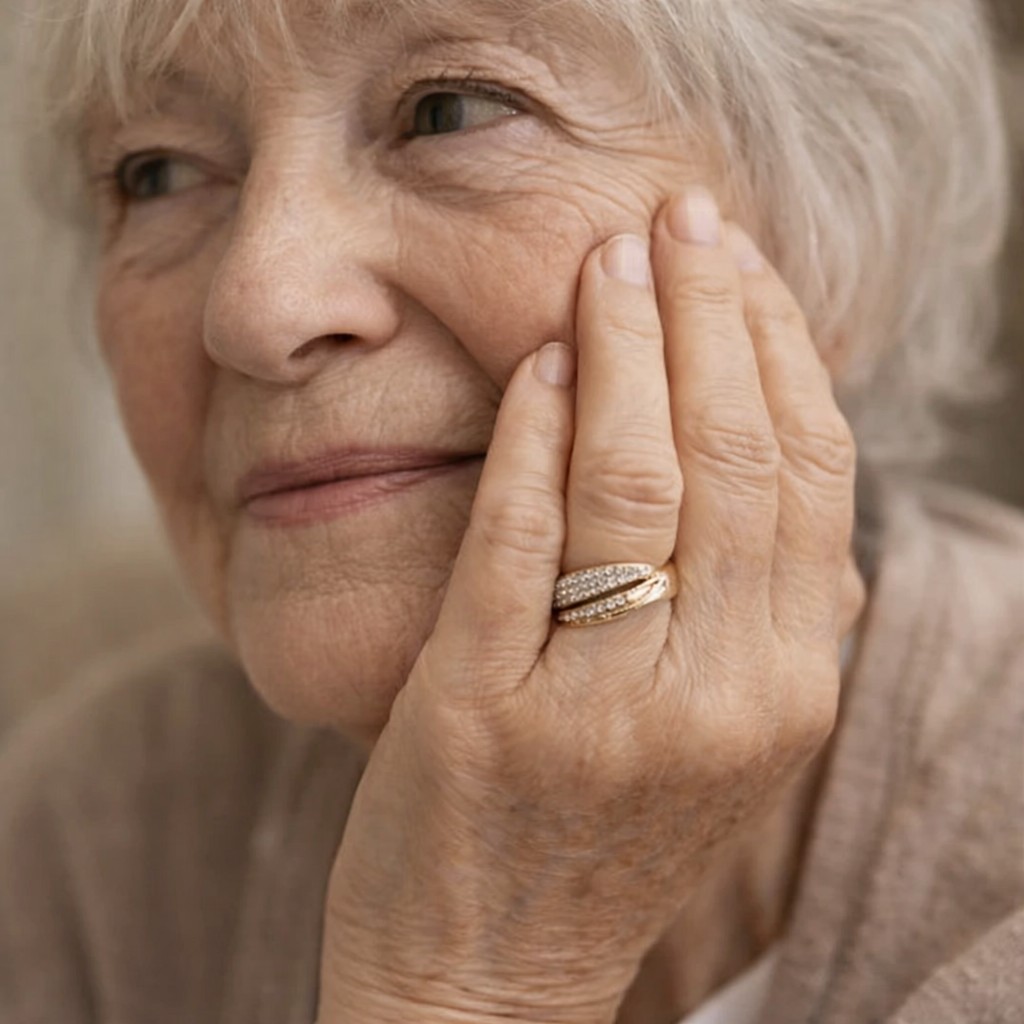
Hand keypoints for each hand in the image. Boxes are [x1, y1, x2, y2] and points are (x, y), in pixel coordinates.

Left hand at [317, 189, 863, 1023]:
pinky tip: (536, 361)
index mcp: (786, 692)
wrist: (487, 978)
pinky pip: (518, 538)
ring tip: (609, 262)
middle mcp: (715, 699)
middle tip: (679, 218)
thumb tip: (771, 442)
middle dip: (708, 314)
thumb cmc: (599, 839)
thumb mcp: (717, 730)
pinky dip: (531, 434)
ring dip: (623, 349)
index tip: (741, 258)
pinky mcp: (481, 706)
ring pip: (634, 481)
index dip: (779, 348)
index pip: (810, 476)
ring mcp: (597, 706)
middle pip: (735, 458)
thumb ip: (755, 604)